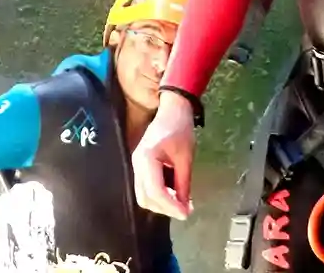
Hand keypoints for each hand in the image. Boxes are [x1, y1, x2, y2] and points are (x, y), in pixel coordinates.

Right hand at [133, 91, 196, 219]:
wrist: (172, 109)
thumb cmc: (180, 128)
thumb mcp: (185, 157)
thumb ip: (183, 183)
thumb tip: (185, 207)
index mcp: (146, 158)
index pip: (155, 192)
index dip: (171, 207)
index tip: (186, 214)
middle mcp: (137, 164)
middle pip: (145, 198)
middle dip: (165, 208)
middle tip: (185, 209)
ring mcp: (136, 164)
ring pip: (144, 195)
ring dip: (161, 203)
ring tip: (181, 201)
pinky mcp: (140, 166)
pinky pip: (146, 187)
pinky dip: (159, 195)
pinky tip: (174, 192)